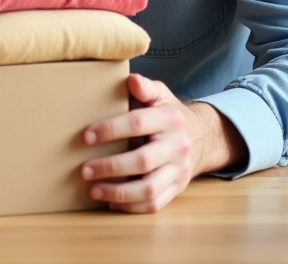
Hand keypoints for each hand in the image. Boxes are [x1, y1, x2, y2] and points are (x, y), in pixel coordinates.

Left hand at [79, 73, 243, 213]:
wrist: (202, 136)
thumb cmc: (169, 114)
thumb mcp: (161, 95)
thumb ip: (146, 88)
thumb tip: (132, 80)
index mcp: (169, 119)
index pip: (137, 124)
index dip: (111, 130)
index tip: (86, 137)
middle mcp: (176, 146)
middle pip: (143, 161)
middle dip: (110, 167)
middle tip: (84, 170)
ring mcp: (179, 170)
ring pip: (150, 189)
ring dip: (118, 193)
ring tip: (94, 190)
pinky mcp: (178, 188)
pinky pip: (155, 204)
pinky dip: (131, 207)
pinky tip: (111, 202)